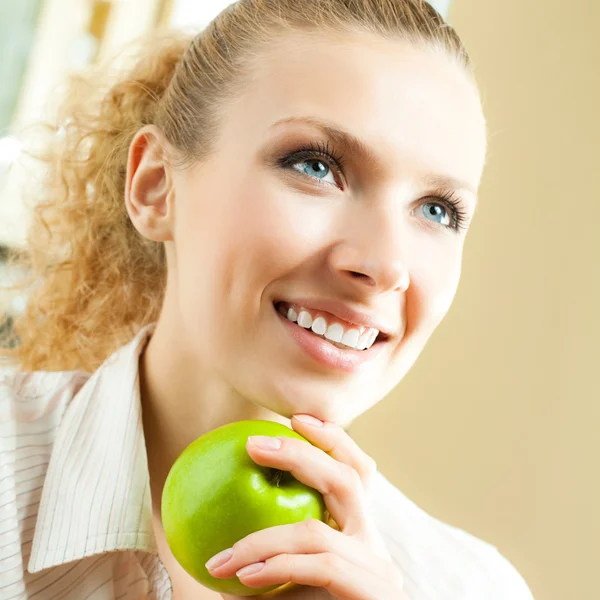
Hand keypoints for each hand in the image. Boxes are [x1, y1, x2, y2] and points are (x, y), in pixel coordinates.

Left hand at [206, 414, 408, 599]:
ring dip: (262, 538)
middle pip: (349, 476)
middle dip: (301, 454)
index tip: (293, 419)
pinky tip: (246, 577)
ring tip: (223, 558)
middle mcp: (373, 541)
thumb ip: (264, 558)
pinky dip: (276, 566)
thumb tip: (211, 542)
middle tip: (254, 445)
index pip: (357, 469)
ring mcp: (377, 567)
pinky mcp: (373, 591)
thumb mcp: (285, 585)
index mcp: (358, 530)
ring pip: (318, 529)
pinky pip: (317, 565)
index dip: (331, 437)